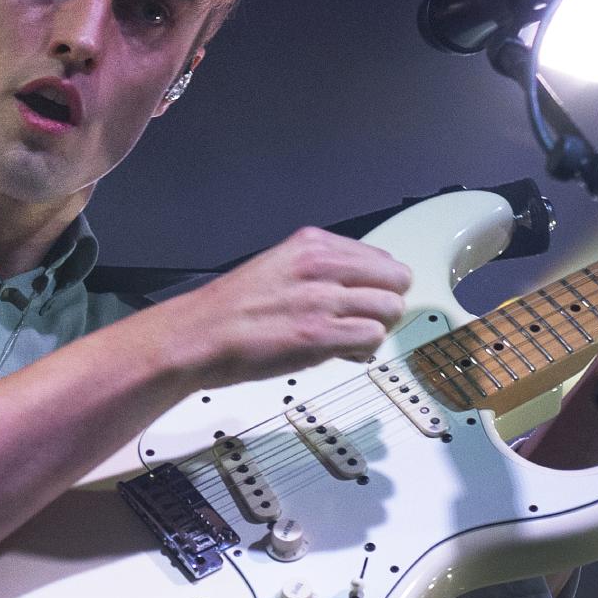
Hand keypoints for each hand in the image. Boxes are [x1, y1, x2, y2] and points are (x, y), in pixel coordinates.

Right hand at [167, 227, 410, 386]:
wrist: (199, 335)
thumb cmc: (234, 309)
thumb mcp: (281, 265)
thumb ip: (322, 268)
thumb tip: (362, 285)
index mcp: (314, 244)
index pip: (382, 259)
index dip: (377, 286)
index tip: (362, 302)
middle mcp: (322, 265)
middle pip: (397, 281)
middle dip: (385, 306)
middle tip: (361, 322)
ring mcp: (322, 299)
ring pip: (390, 310)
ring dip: (376, 330)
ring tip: (347, 340)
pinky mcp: (320, 333)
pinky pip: (373, 337)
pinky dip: (363, 351)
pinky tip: (339, 353)